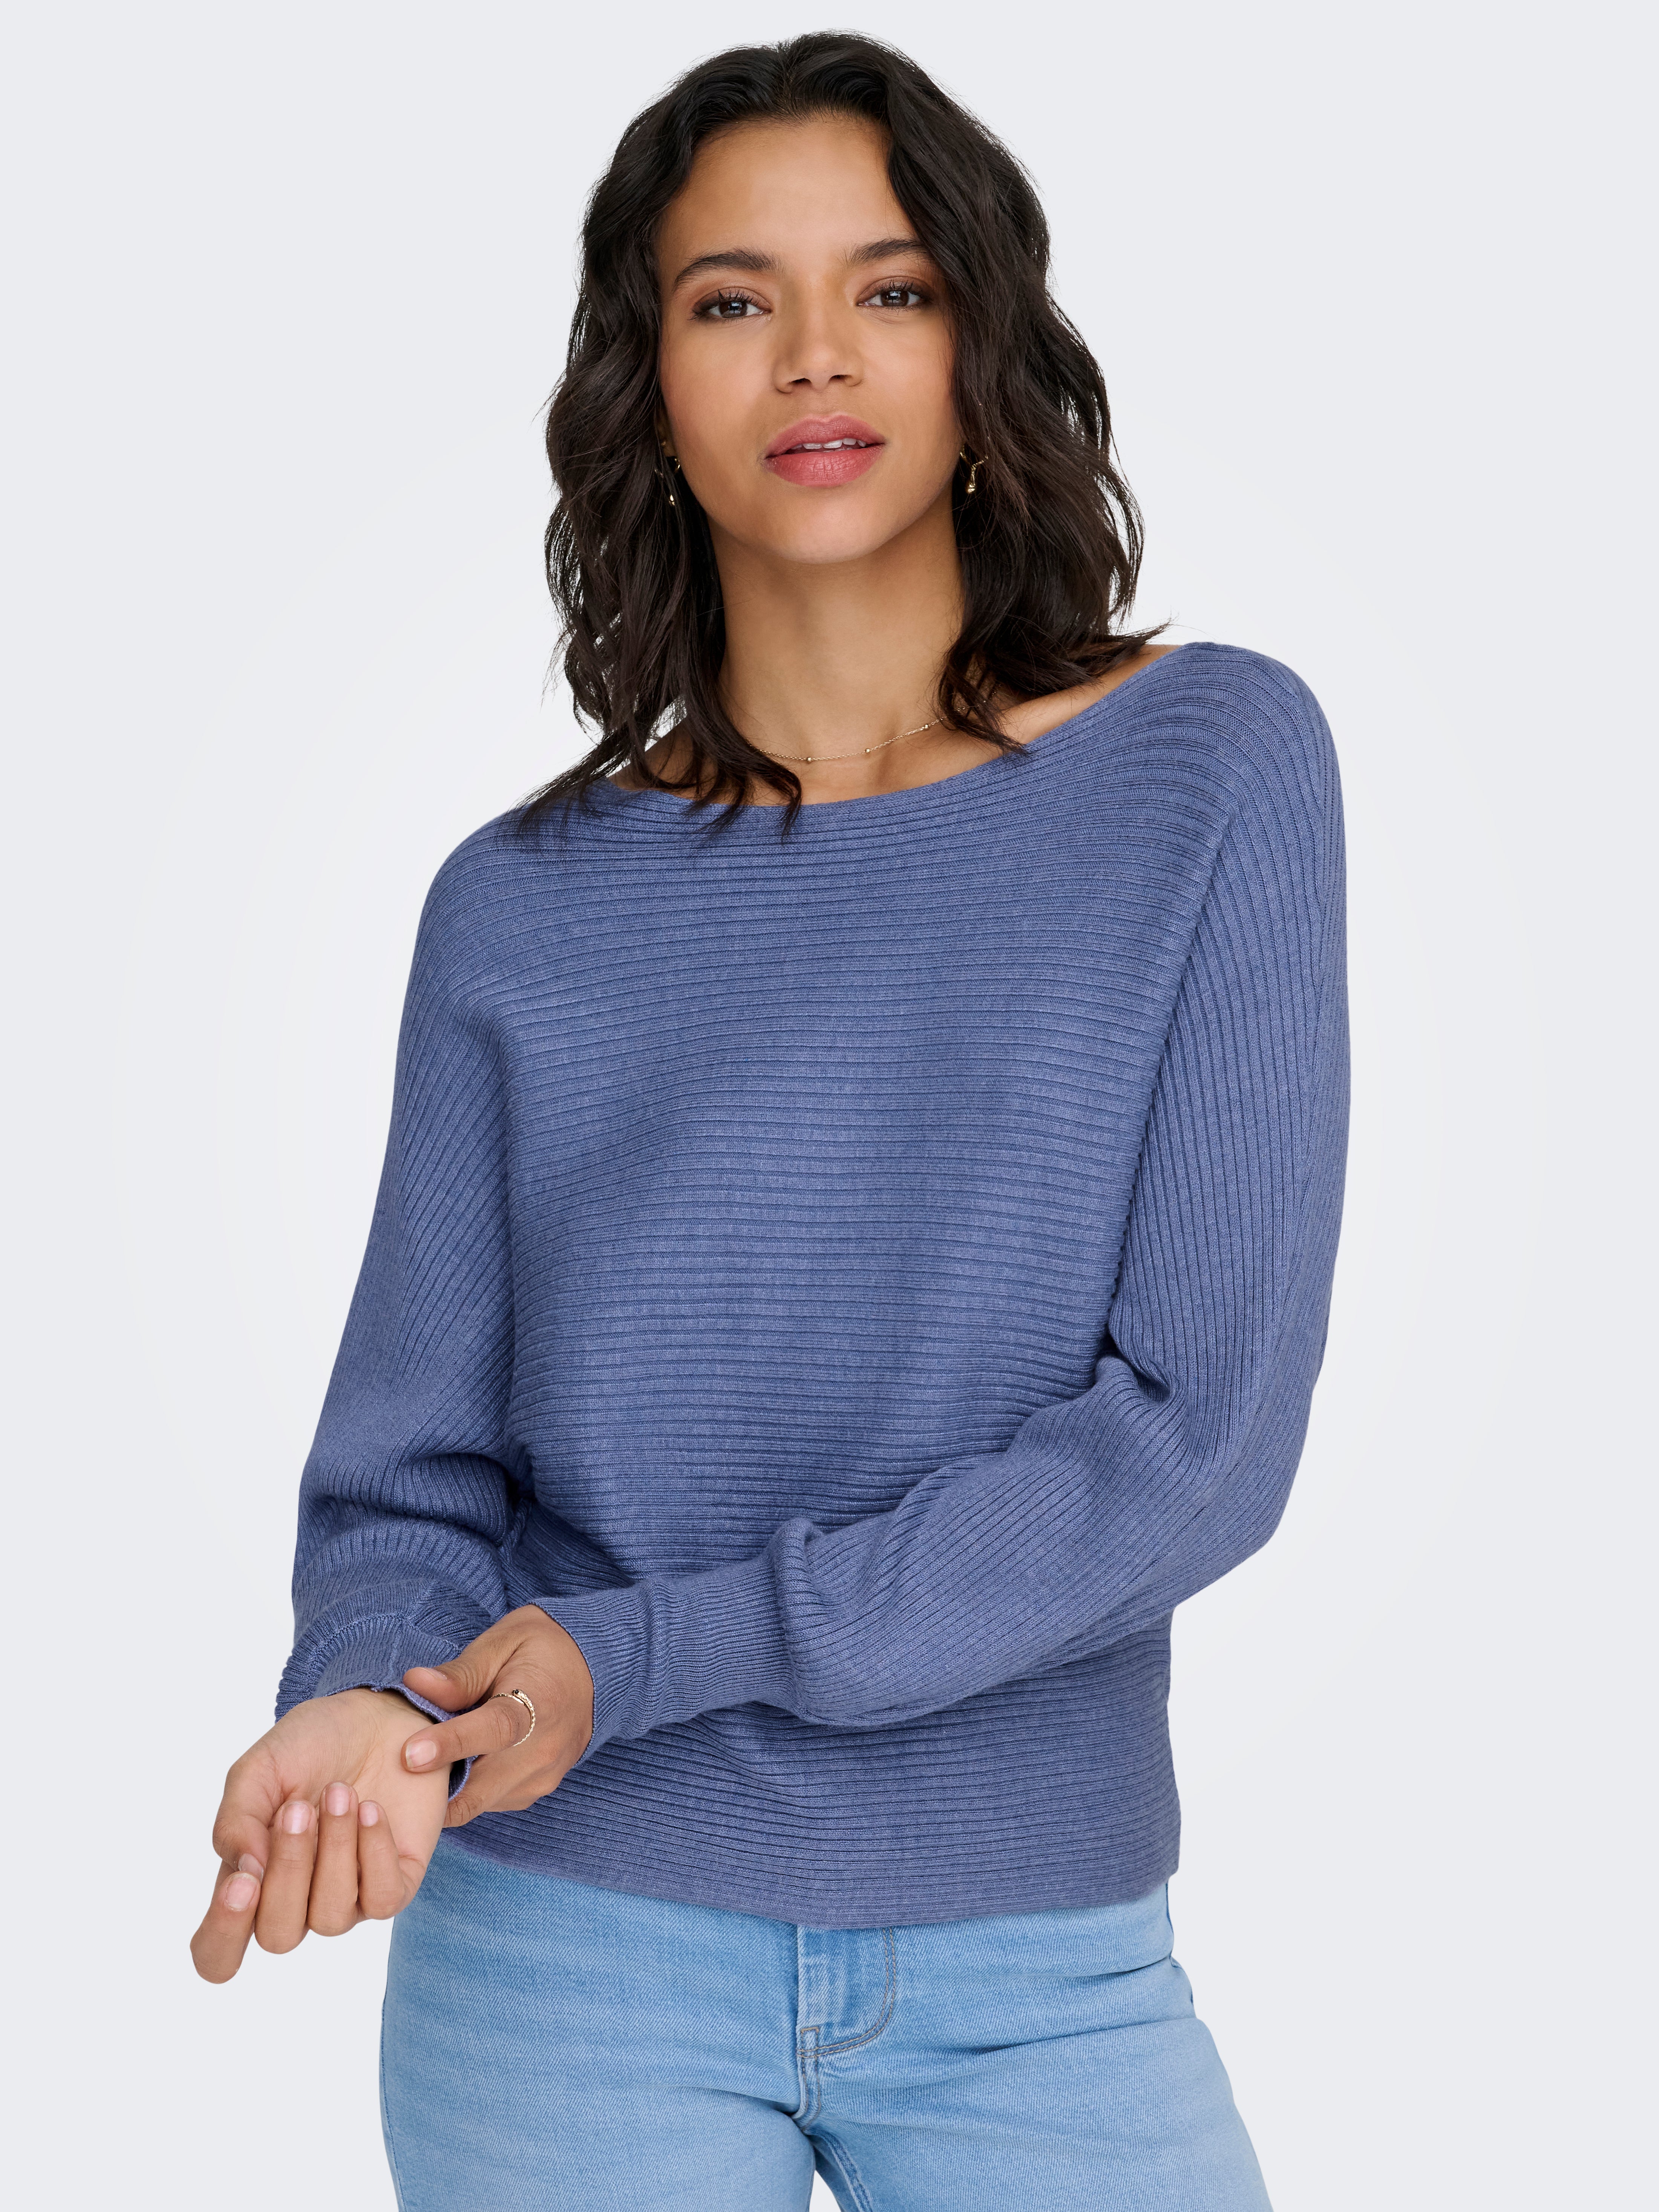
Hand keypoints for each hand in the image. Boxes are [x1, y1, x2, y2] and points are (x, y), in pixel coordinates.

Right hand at [190, 1687, 449, 1983]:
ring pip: (332, 1916)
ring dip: (334, 1850)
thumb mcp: (258, 1771)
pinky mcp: (396, 1883)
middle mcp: (297, 1900)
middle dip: (288, 1872)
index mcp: (250, 1879)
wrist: (377, 1713)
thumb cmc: (309, 1747)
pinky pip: (383, 1899)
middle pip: (278, 1935)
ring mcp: (348, 1896)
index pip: (218, 1951)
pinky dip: (375, 1852)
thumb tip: (245, 1872)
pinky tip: (371, 1810)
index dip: (222, 1934)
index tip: (240, 1882)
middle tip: (296, 1808)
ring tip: (340, 1792)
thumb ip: (236, 1822)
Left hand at [399, 1605, 595, 1826]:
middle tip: (388, 1777)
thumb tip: (414, 1682)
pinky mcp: (535, 1792)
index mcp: (539, 1703)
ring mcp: (542, 1777)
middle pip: (480, 1785)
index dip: (450, 1744)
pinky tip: (449, 1767)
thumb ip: (460, 1671)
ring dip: (446, 1791)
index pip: (493, 1730)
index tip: (410, 1754)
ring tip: (414, 1768)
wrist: (598, 1670)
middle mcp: (544, 1750)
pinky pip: (489, 1802)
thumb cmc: (544, 1648)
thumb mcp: (503, 1641)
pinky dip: (464, 1791)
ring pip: (479, 1802)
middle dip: (433, 1787)